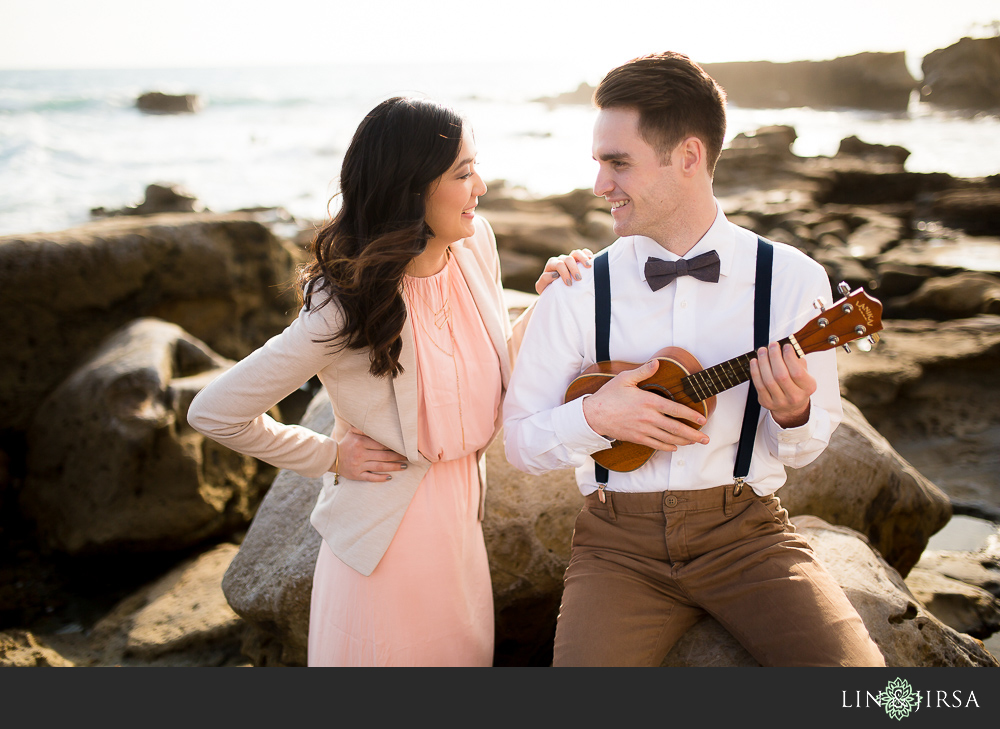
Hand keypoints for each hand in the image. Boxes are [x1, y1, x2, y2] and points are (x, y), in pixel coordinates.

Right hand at [334, 426, 407, 481]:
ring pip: (379, 467)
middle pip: (383, 456)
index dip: (394, 445)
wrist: (332, 458)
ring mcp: (358, 466)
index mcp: (360, 442)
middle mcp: (360, 454)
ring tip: (404, 466)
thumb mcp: (352, 432)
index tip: (404, 446)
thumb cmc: (346, 443)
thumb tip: (376, 422)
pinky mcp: (357, 475)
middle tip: (409, 457)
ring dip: (393, 467)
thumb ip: (364, 428)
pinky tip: (390, 477)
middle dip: (397, 456)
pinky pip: (371, 478)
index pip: (381, 444)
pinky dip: (381, 478)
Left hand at [535, 248, 593, 294]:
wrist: (553, 290)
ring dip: (583, 259)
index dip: (564, 273)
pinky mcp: (578, 259)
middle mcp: (560, 259)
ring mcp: (570, 258)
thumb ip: (544, 280)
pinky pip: (583, 252)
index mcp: (551, 264)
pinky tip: (591, 260)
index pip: (559, 265)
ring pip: (576, 253)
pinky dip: (587, 254)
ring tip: (588, 267)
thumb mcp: (541, 287)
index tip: (569, 284)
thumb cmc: (547, 289)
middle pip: (568, 259)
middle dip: (574, 268)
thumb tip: (554, 274)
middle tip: (579, 279)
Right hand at [582, 359, 708, 451]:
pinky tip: (675, 447)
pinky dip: (667, 447)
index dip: (691, 415)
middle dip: (693, 434)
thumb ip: (643, 371)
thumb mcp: (625, 379)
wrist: (593, 416)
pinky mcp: (637, 438)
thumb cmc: (609, 396)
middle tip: (705, 439)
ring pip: (668, 438)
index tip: (702, 419)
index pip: (675, 410)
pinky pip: (656, 445)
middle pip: (676, 428)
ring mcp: (643, 430)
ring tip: (695, 443)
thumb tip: (656, 363)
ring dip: (684, 441)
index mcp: (648, 401)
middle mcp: (648, 417)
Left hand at [749, 342, 815, 427]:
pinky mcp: (767, 403)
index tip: (785, 346)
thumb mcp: (805, 374)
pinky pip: (759, 385)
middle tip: (772, 345)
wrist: (791, 407)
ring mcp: (780, 401)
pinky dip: (755, 371)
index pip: (797, 372)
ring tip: (762, 351)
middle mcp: (794, 397)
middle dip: (774, 357)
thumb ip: (798, 361)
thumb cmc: (797, 386)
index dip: (790, 357)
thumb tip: (787, 347)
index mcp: (808, 388)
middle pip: (781, 376)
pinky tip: (755, 361)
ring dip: (763, 362)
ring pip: (768, 380)